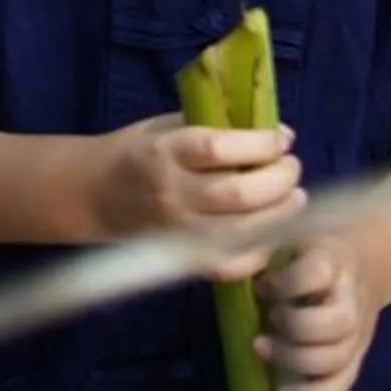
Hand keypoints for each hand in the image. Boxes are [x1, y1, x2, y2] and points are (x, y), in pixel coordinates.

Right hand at [95, 113, 305, 280]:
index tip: (282, 139)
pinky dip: (260, 252)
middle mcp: (172, 193)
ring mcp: (178, 231)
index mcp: (165, 152)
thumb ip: (221, 127)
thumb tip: (283, 134)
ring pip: (242, 231)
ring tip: (294, 198)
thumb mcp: (170, 125)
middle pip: (238, 193)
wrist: (95, 194)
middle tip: (292, 168)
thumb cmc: (142, 152)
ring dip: (280, 215)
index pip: (219, 149)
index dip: (261, 145)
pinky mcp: (183, 258)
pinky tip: (274, 232)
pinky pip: (230, 265)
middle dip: (280, 180)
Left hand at [256, 234, 380, 390]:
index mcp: (335, 261)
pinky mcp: (357, 355)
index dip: (286, 283)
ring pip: (337, 357)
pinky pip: (341, 384)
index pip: (318, 273)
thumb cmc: (314, 251)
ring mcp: (358, 330)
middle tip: (268, 319)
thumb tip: (219, 270)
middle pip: (337, 323)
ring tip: (262, 348)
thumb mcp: (288, 238)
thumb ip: (255, 253)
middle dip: (294, 328)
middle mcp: (352, 298)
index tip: (262, 285)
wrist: (364, 260)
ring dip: (295, 361)